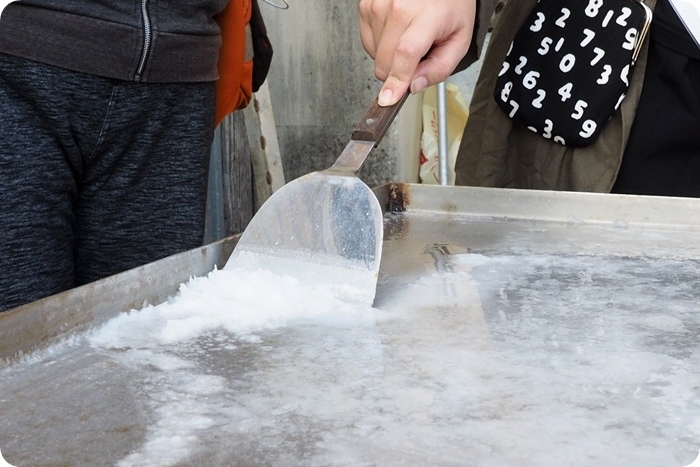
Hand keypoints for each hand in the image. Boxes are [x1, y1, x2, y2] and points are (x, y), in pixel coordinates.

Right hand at [359, 0, 476, 105]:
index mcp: (427, 15)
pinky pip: (367, 42)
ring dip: (390, 56)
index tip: (389, 97)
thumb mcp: (459, 40)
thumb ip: (440, 68)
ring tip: (408, 37)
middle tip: (418, 55)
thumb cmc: (450, 7)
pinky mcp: (367, 6)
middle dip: (398, 72)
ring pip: (374, 55)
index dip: (397, 79)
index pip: (406, 52)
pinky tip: (396, 32)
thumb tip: (414, 85)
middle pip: (385, 61)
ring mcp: (379, 5)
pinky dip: (380, 44)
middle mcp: (399, 6)